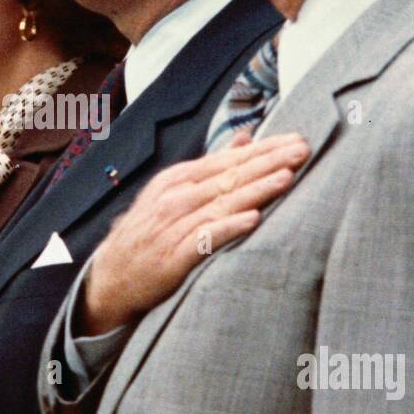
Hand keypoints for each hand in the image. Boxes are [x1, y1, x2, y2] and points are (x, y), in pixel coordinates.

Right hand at [80, 130, 309, 335]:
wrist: (111, 276)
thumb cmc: (150, 232)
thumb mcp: (175, 192)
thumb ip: (213, 166)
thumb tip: (245, 137)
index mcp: (179, 179)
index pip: (229, 159)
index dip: (264, 149)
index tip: (297, 140)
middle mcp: (176, 197)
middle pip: (230, 177)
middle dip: (269, 162)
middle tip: (302, 150)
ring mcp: (174, 226)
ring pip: (222, 204)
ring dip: (256, 190)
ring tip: (286, 177)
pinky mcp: (173, 256)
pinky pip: (204, 239)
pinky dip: (228, 228)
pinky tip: (252, 220)